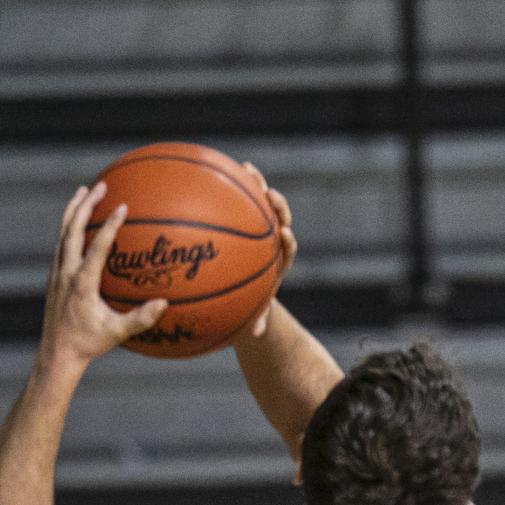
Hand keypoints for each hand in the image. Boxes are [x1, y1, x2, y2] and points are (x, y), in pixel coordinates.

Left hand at [39, 183, 167, 372]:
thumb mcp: (117, 333)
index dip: (109, 226)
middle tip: (100, 186)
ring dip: (73, 210)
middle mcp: (66, 273)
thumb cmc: (89, 343)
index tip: (122, 207)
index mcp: (82, 283)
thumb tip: (164, 304)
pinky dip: (68, 226)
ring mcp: (57, 273)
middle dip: (85, 205)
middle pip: (71, 230)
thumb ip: (140, 319)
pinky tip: (77, 220)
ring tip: (83, 191)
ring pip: (62, 233)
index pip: (96, 247)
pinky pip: (60, 244)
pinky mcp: (54, 276)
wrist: (56, 352)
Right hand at [234, 163, 297, 340]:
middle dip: (278, 207)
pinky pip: (240, 200)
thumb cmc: (253, 299)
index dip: (288, 241)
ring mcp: (261, 226)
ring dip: (257, 186)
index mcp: (278, 260)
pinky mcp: (247, 218)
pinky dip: (232, 187)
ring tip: (247, 169)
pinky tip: (215, 171)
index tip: (285, 234)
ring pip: (262, 203)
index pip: (288, 248)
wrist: (253, 285)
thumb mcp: (255, 310)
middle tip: (271, 196)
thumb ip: (256, 318)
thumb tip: (256, 335)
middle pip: (281, 219)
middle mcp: (273, 240)